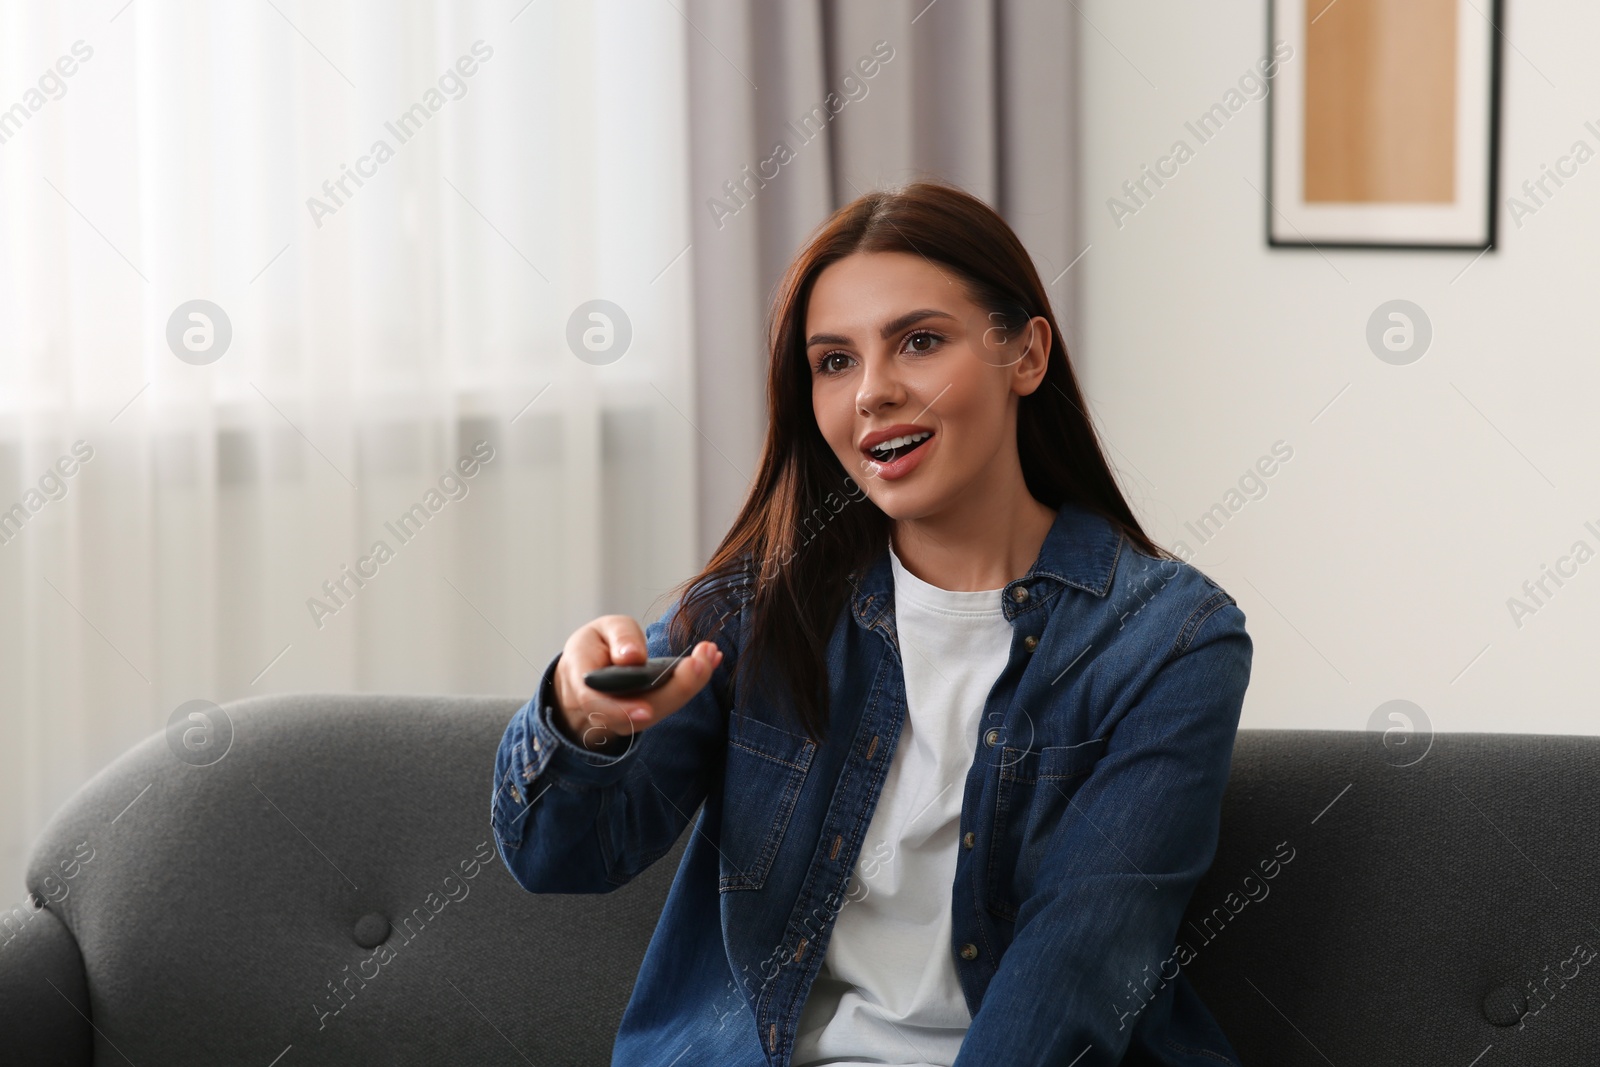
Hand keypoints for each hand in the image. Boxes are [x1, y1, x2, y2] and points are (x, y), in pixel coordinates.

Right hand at [551, 614, 722, 751]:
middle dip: (675, 689)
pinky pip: (672, 701)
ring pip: (661, 709)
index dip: (621, 712)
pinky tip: (713, 658)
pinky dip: (694, 680)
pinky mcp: (651, 712)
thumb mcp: (599, 631)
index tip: (645, 711)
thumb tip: (633, 656)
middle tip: (700, 661)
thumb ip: (617, 638)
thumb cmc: (593, 649)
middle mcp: (608, 711)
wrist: (589, 673)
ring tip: (711, 653)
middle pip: (640, 712)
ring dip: (692, 683)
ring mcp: (631, 717)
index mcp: (584, 686)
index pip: (597, 704)